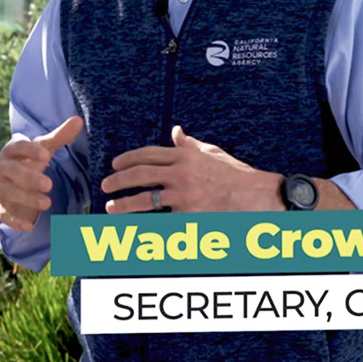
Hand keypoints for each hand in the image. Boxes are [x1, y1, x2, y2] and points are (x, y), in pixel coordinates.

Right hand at [0, 116, 83, 231]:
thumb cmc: (25, 161)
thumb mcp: (40, 149)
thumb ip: (58, 137)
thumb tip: (78, 120)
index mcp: (12, 151)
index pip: (18, 147)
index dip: (31, 151)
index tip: (46, 155)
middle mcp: (1, 167)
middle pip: (12, 171)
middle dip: (29, 178)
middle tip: (48, 185)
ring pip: (9, 192)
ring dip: (26, 198)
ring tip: (47, 203)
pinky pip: (4, 213)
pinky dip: (14, 220)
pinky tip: (28, 226)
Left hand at [101, 126, 282, 212]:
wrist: (256, 196)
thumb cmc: (235, 174)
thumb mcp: (211, 153)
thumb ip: (189, 144)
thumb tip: (176, 131)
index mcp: (185, 156)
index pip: (148, 154)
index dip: (128, 159)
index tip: (115, 164)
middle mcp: (182, 174)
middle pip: (141, 175)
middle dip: (119, 180)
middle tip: (106, 185)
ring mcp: (185, 196)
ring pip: (146, 200)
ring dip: (125, 204)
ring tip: (111, 207)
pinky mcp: (189, 216)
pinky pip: (162, 222)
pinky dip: (147, 227)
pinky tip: (133, 230)